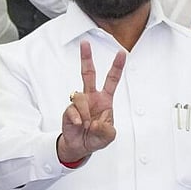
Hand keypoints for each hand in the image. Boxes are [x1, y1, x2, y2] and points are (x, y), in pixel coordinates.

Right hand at [58, 41, 125, 162]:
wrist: (80, 146)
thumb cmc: (96, 137)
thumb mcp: (108, 136)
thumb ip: (107, 130)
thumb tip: (96, 122)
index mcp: (105, 99)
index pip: (111, 80)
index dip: (117, 67)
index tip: (121, 53)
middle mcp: (91, 97)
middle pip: (88, 73)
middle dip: (86, 58)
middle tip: (85, 43)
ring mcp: (79, 103)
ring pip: (80, 98)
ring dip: (85, 114)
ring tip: (87, 125)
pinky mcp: (69, 110)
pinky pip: (73, 110)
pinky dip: (77, 120)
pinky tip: (79, 125)